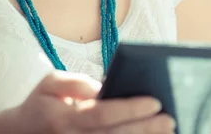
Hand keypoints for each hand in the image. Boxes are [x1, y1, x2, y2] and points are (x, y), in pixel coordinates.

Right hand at [10, 71, 175, 132]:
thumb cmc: (41, 104)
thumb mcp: (50, 83)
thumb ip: (77, 82)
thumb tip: (104, 86)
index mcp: (64, 118)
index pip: (103, 114)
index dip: (130, 109)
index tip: (155, 102)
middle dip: (146, 129)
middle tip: (170, 119)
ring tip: (166, 132)